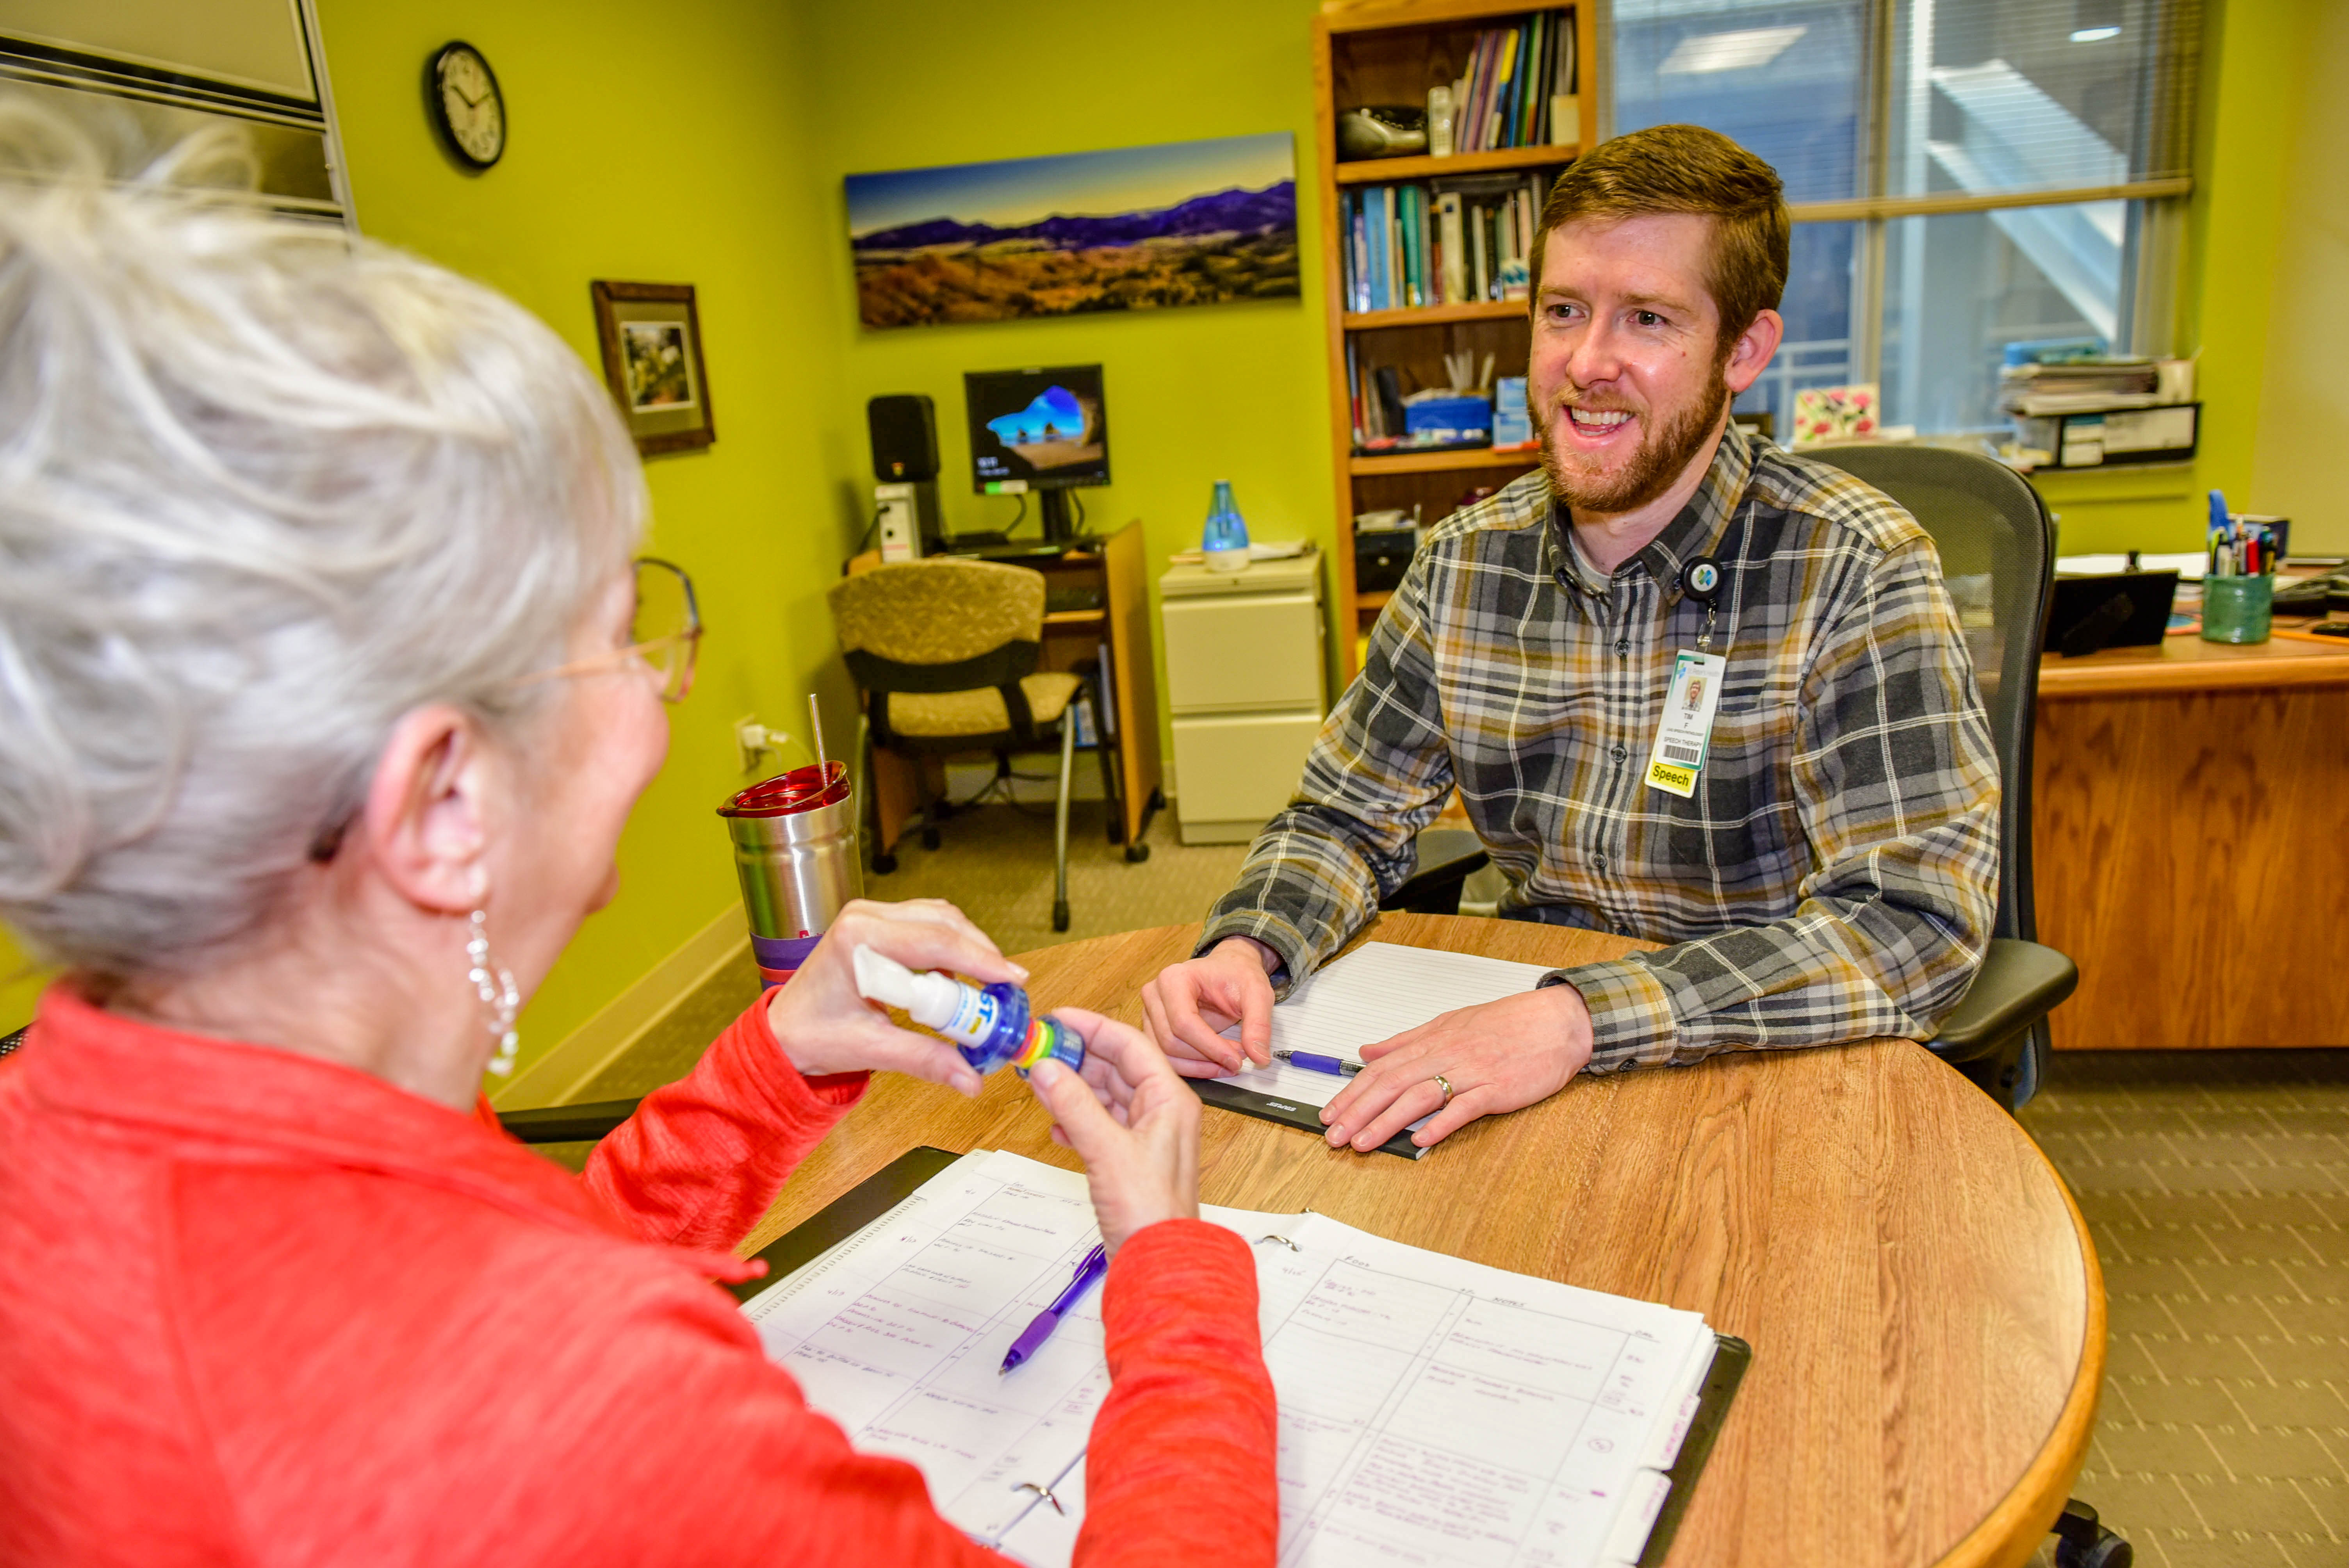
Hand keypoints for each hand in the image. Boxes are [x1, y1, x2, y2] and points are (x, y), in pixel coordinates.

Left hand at [763, 898, 1026, 1094]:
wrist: (783, 1031)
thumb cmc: (812, 1034)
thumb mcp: (871, 1049)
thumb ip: (925, 1059)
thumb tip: (970, 1078)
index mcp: (857, 940)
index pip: (934, 942)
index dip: (980, 960)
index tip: (1012, 980)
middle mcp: (864, 917)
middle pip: (943, 923)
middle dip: (981, 955)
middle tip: (1007, 988)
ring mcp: (870, 916)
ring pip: (939, 918)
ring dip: (968, 948)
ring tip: (989, 984)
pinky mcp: (877, 923)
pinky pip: (927, 924)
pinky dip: (950, 947)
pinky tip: (959, 977)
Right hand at [1024, 1007, 1200, 1255]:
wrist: (1159, 1266)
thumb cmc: (1151, 1214)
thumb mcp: (1107, 1150)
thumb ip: (1074, 1106)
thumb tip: (1046, 1067)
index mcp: (1169, 1101)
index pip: (1129, 1045)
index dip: (1092, 1027)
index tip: (1057, 1019)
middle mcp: (1161, 1114)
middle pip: (1116, 1068)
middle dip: (1077, 1058)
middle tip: (1039, 1049)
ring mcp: (1145, 1138)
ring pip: (1105, 1097)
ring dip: (1072, 1089)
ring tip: (1039, 1082)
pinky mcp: (1128, 1161)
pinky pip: (1100, 1126)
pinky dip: (1076, 1120)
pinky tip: (1055, 1125)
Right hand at [1139, 936, 1277, 1075]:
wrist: (1229, 969)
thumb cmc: (1238, 976)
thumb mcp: (1257, 994)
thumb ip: (1258, 1024)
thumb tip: (1259, 1057)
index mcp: (1174, 978)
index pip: (1184, 1022)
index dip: (1211, 1047)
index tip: (1236, 1060)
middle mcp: (1155, 994)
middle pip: (1171, 1041)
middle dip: (1206, 1057)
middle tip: (1237, 1061)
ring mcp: (1150, 1012)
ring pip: (1166, 1054)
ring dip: (1198, 1067)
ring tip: (1227, 1064)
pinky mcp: (1153, 1028)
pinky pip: (1166, 1057)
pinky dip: (1191, 1067)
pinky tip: (1214, 1065)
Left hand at [1319, 984, 1595, 1152]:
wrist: (1557, 1021)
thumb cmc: (1507, 1023)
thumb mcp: (1449, 1023)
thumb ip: (1407, 1040)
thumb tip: (1368, 1050)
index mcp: (1433, 1040)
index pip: (1381, 1067)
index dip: (1352, 1091)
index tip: (1329, 1113)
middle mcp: (1446, 1054)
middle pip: (1392, 1083)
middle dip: (1358, 1110)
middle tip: (1332, 1135)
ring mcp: (1472, 1072)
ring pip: (1420, 1096)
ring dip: (1387, 1121)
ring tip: (1361, 1143)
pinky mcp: (1497, 1088)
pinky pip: (1465, 1107)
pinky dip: (1441, 1123)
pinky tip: (1421, 1140)